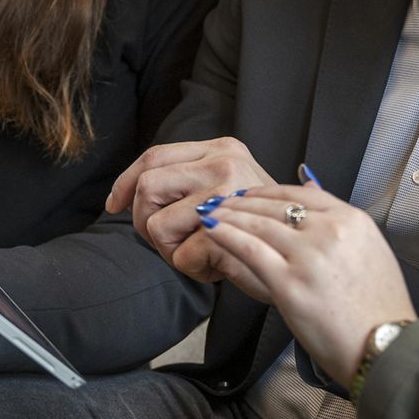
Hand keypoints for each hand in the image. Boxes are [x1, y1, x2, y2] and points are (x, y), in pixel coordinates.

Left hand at [105, 138, 275, 279]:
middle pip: (146, 186)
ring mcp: (227, 195)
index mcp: (223, 149)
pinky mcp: (227, 231)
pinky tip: (217, 266)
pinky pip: (179, 255)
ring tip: (200, 252)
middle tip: (170, 241)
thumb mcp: (223, 190)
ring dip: (168, 249)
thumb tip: (124, 195)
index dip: (126, 182)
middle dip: (144, 221)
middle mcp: (225, 162)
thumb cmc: (256, 229)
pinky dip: (191, 269)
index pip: (154, 155)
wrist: (303, 258)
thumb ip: (187, 180)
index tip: (114, 205)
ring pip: (154, 223)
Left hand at [202, 184, 413, 385]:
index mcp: (352, 220)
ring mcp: (309, 256)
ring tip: (210, 211)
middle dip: (243, 201)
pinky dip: (226, 235)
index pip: (302, 192)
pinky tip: (212, 229)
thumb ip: (342, 225)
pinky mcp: (289, 284)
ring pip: (258, 224)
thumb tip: (312, 198)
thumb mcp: (371, 251)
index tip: (250, 193)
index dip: (269, 191)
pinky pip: (249, 249)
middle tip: (222, 200)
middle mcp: (331, 231)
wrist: (386, 346)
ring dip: (229, 215)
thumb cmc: (379, 308)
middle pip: (276, 205)